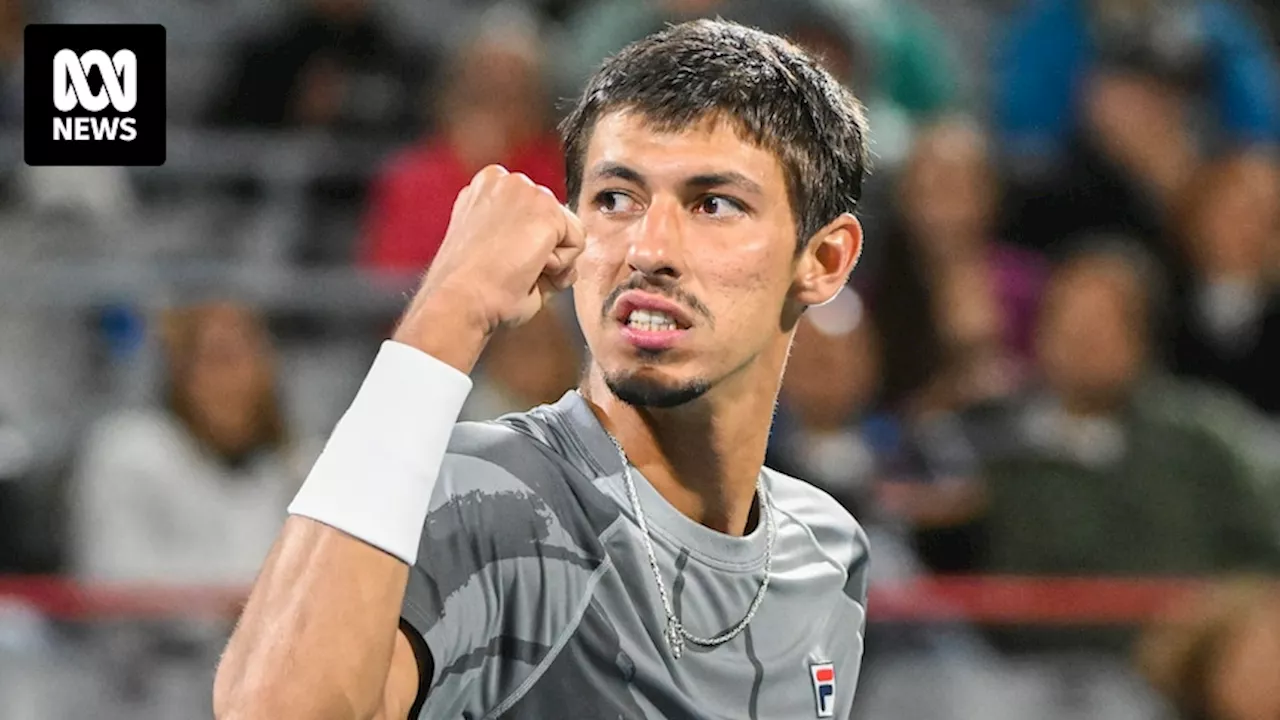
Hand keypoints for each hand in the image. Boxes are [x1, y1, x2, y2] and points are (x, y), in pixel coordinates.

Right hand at [394, 165, 584, 371]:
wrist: (460, 300)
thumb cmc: (467, 288)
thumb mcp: (487, 250)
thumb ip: (518, 238)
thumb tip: (556, 255)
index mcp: (484, 187)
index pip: (531, 214)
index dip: (525, 247)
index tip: (499, 262)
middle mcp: (505, 180)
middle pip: (553, 220)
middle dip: (543, 252)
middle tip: (510, 272)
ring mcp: (526, 190)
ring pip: (567, 232)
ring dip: (551, 261)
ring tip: (517, 271)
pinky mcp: (546, 208)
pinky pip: (577, 244)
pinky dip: (560, 268)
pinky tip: (528, 269)